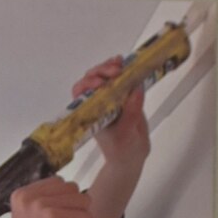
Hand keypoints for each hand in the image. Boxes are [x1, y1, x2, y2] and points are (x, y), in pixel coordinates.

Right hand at [6, 177, 95, 217]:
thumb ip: (47, 199)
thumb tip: (73, 188)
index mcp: (22, 194)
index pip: (60, 182)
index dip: (67, 203)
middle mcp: (28, 197)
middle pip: (73, 189)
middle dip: (77, 210)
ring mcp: (40, 206)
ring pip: (82, 200)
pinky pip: (86, 217)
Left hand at [75, 56, 149, 171]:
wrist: (132, 155)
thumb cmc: (123, 150)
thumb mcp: (126, 134)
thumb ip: (131, 113)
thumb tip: (136, 89)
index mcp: (91, 114)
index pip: (81, 94)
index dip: (88, 85)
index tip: (101, 83)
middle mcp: (96, 104)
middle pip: (90, 81)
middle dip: (101, 72)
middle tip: (116, 71)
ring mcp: (108, 98)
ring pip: (102, 76)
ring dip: (109, 67)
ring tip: (121, 64)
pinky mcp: (121, 94)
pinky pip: (118, 78)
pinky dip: (121, 68)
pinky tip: (125, 62)